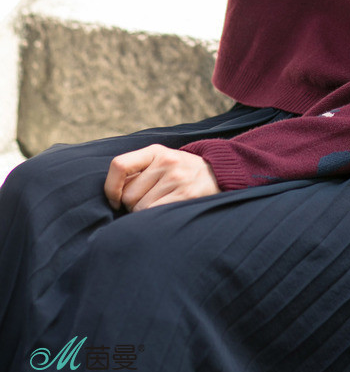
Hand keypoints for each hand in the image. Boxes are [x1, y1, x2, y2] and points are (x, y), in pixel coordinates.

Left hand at [104, 143, 220, 211]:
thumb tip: (112, 195)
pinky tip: (164, 214)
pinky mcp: (186, 195)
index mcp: (155, 151)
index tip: (115, 199)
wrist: (218, 174)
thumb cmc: (180, 173)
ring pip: (140, 209)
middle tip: (148, 202)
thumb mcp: (161, 161)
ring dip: (144, 214)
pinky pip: (154, 214)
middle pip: (127, 195)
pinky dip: (154, 219)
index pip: (119, 166)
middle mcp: (166, 162)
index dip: (110, 188)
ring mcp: (177, 178)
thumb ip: (138, 172)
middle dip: (132, 205)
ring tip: (160, 206)